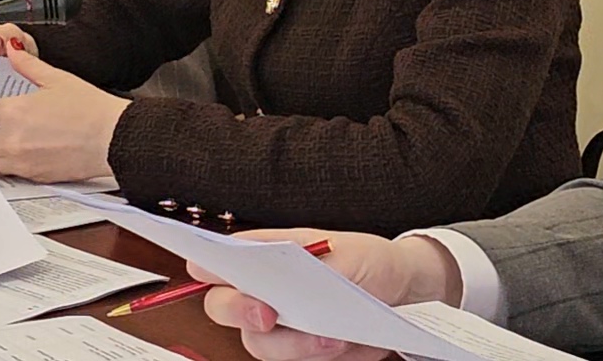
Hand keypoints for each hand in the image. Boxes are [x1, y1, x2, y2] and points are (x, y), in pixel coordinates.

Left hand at [0, 41, 122, 181]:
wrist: (112, 138)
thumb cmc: (91, 109)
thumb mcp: (58, 78)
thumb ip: (28, 64)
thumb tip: (13, 50)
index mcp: (14, 111)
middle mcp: (11, 139)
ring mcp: (20, 161)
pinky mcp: (32, 176)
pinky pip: (4, 174)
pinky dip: (0, 167)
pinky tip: (8, 160)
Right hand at [199, 233, 461, 360]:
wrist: (395, 283)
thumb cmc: (364, 259)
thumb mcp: (349, 253)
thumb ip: (317, 267)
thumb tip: (296, 285)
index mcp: (265, 255)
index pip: (220, 258)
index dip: (207, 264)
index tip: (207, 270)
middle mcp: (263, 291)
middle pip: (225, 308)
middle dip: (242, 313)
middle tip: (269, 315)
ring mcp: (279, 325)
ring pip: (263, 346)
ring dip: (298, 345)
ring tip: (336, 337)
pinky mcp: (299, 351)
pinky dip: (327, 357)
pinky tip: (355, 343)